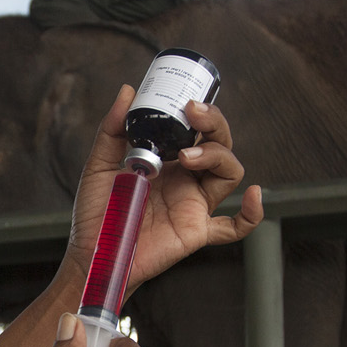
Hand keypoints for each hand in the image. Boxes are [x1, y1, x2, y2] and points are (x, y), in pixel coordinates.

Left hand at [62, 86, 263, 294]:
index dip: (200, 112)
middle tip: (194, 114)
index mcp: (167, 161)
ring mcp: (193, 204)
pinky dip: (251, 215)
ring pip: (229, 173)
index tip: (186, 99)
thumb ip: (112, 130)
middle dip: (214, 123)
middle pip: (219, 144)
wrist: (92, 256)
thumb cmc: (97, 214)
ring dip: (217, 156)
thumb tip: (128, 91)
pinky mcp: (195, 230)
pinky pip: (233, 227)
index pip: (196, 130)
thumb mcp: (99, 165)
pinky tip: (254, 196)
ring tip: (188, 156)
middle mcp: (186, 180)